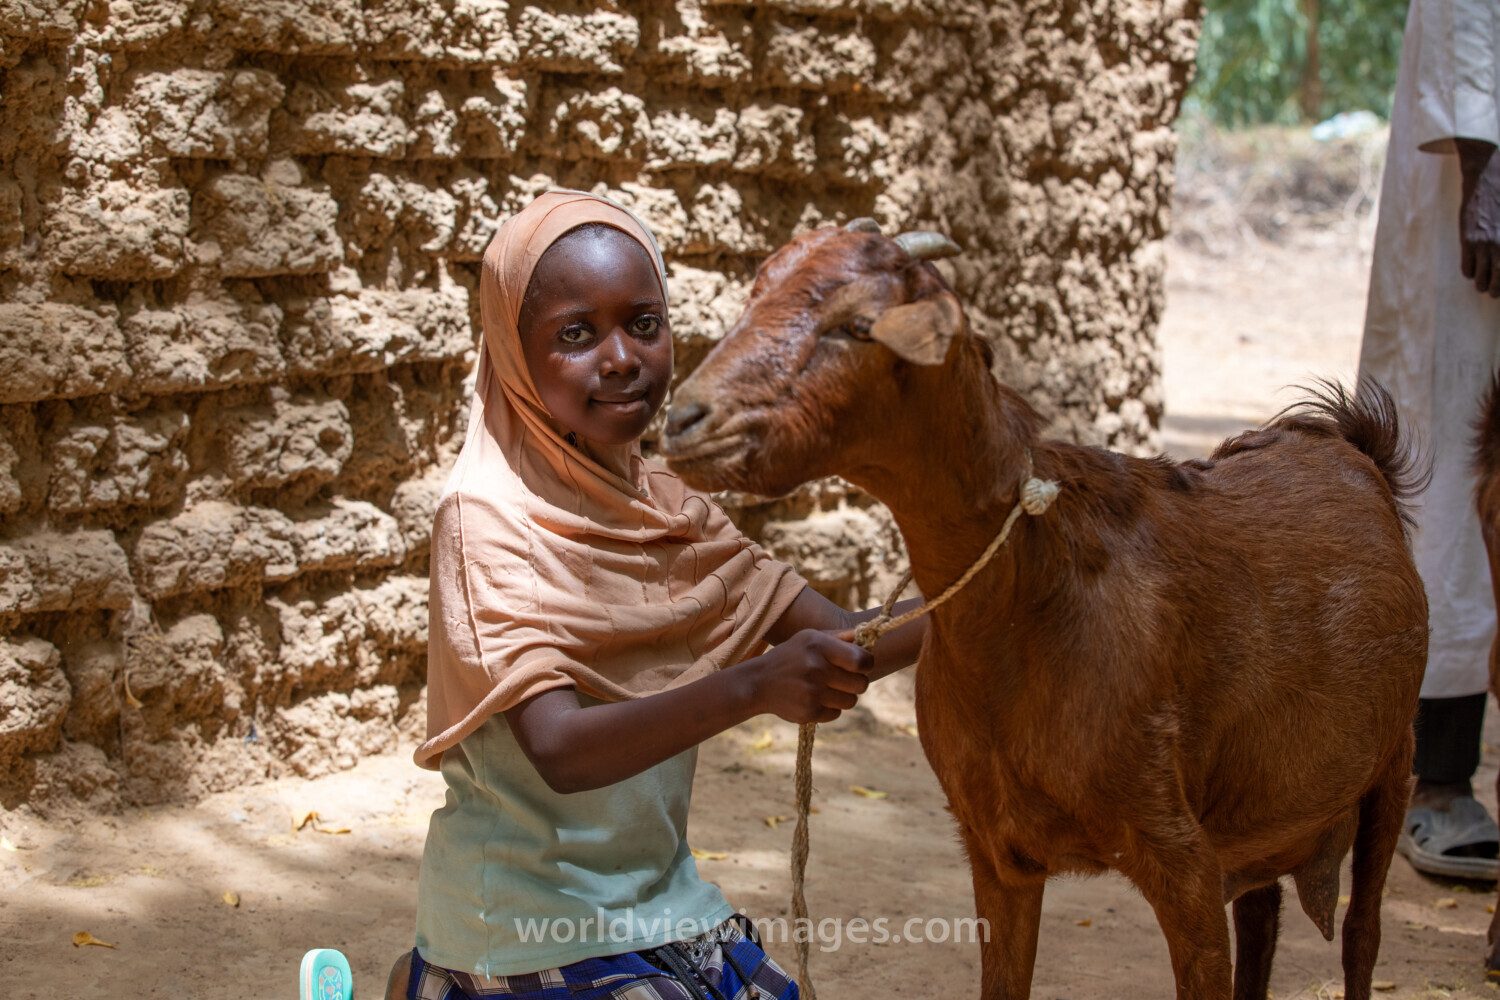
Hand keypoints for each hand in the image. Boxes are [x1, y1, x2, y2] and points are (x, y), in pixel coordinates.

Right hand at [743, 628, 872, 724]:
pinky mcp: (809, 711)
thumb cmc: (791, 656)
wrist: (758, 683)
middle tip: (843, 679)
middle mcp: (816, 667)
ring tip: (828, 689)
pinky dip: (830, 709)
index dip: (867, 664)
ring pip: (851, 701)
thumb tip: (868, 634)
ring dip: (844, 697)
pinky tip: (815, 699)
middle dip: (856, 683)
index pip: (862, 660)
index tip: (860, 665)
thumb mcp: (810, 638)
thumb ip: (840, 637)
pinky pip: (836, 714)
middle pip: (861, 684)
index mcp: (819, 644)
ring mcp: (812, 692)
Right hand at [1459, 140, 1499, 296]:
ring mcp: (1483, 243)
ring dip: (1482, 285)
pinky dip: (1470, 273)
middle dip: (1495, 290)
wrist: (1489, 175)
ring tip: (1483, 286)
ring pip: (1480, 278)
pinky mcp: (1468, 239)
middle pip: (1497, 280)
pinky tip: (1473, 270)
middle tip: (1494, 293)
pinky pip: (1466, 267)